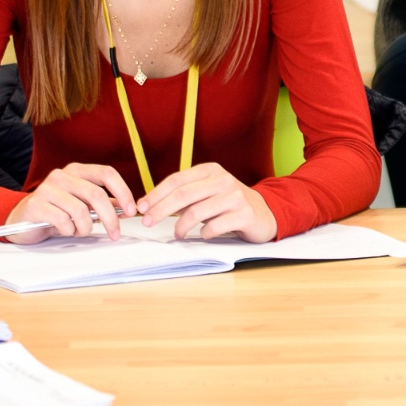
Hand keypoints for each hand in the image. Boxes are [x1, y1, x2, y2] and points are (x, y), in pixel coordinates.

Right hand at [6, 163, 136, 241]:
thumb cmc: (56, 210)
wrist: (22, 219)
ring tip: (80, 231)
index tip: (132, 211)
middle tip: (115, 233)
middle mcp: (62, 175)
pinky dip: (69, 230)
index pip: (107, 173)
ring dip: (85, 228)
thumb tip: (128, 209)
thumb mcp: (82, 204)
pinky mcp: (36, 204)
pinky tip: (66, 230)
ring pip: (80, 210)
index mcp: (77, 170)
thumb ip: (103, 203)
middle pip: (96, 195)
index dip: (123, 192)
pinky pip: (63, 221)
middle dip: (110, 218)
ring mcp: (47, 188)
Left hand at [137, 162, 277, 242]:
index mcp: (210, 170)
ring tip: (178, 234)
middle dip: (160, 210)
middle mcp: (223, 180)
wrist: (264, 212)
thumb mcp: (207, 191)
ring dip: (181, 227)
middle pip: (183, 195)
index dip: (155, 194)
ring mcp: (235, 197)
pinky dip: (204, 234)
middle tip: (147, 222)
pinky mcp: (244, 215)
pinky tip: (204, 235)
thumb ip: (184, 195)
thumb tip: (149, 205)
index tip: (141, 208)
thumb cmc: (228, 203)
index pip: (176, 180)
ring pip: (196, 212)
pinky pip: (214, 227)